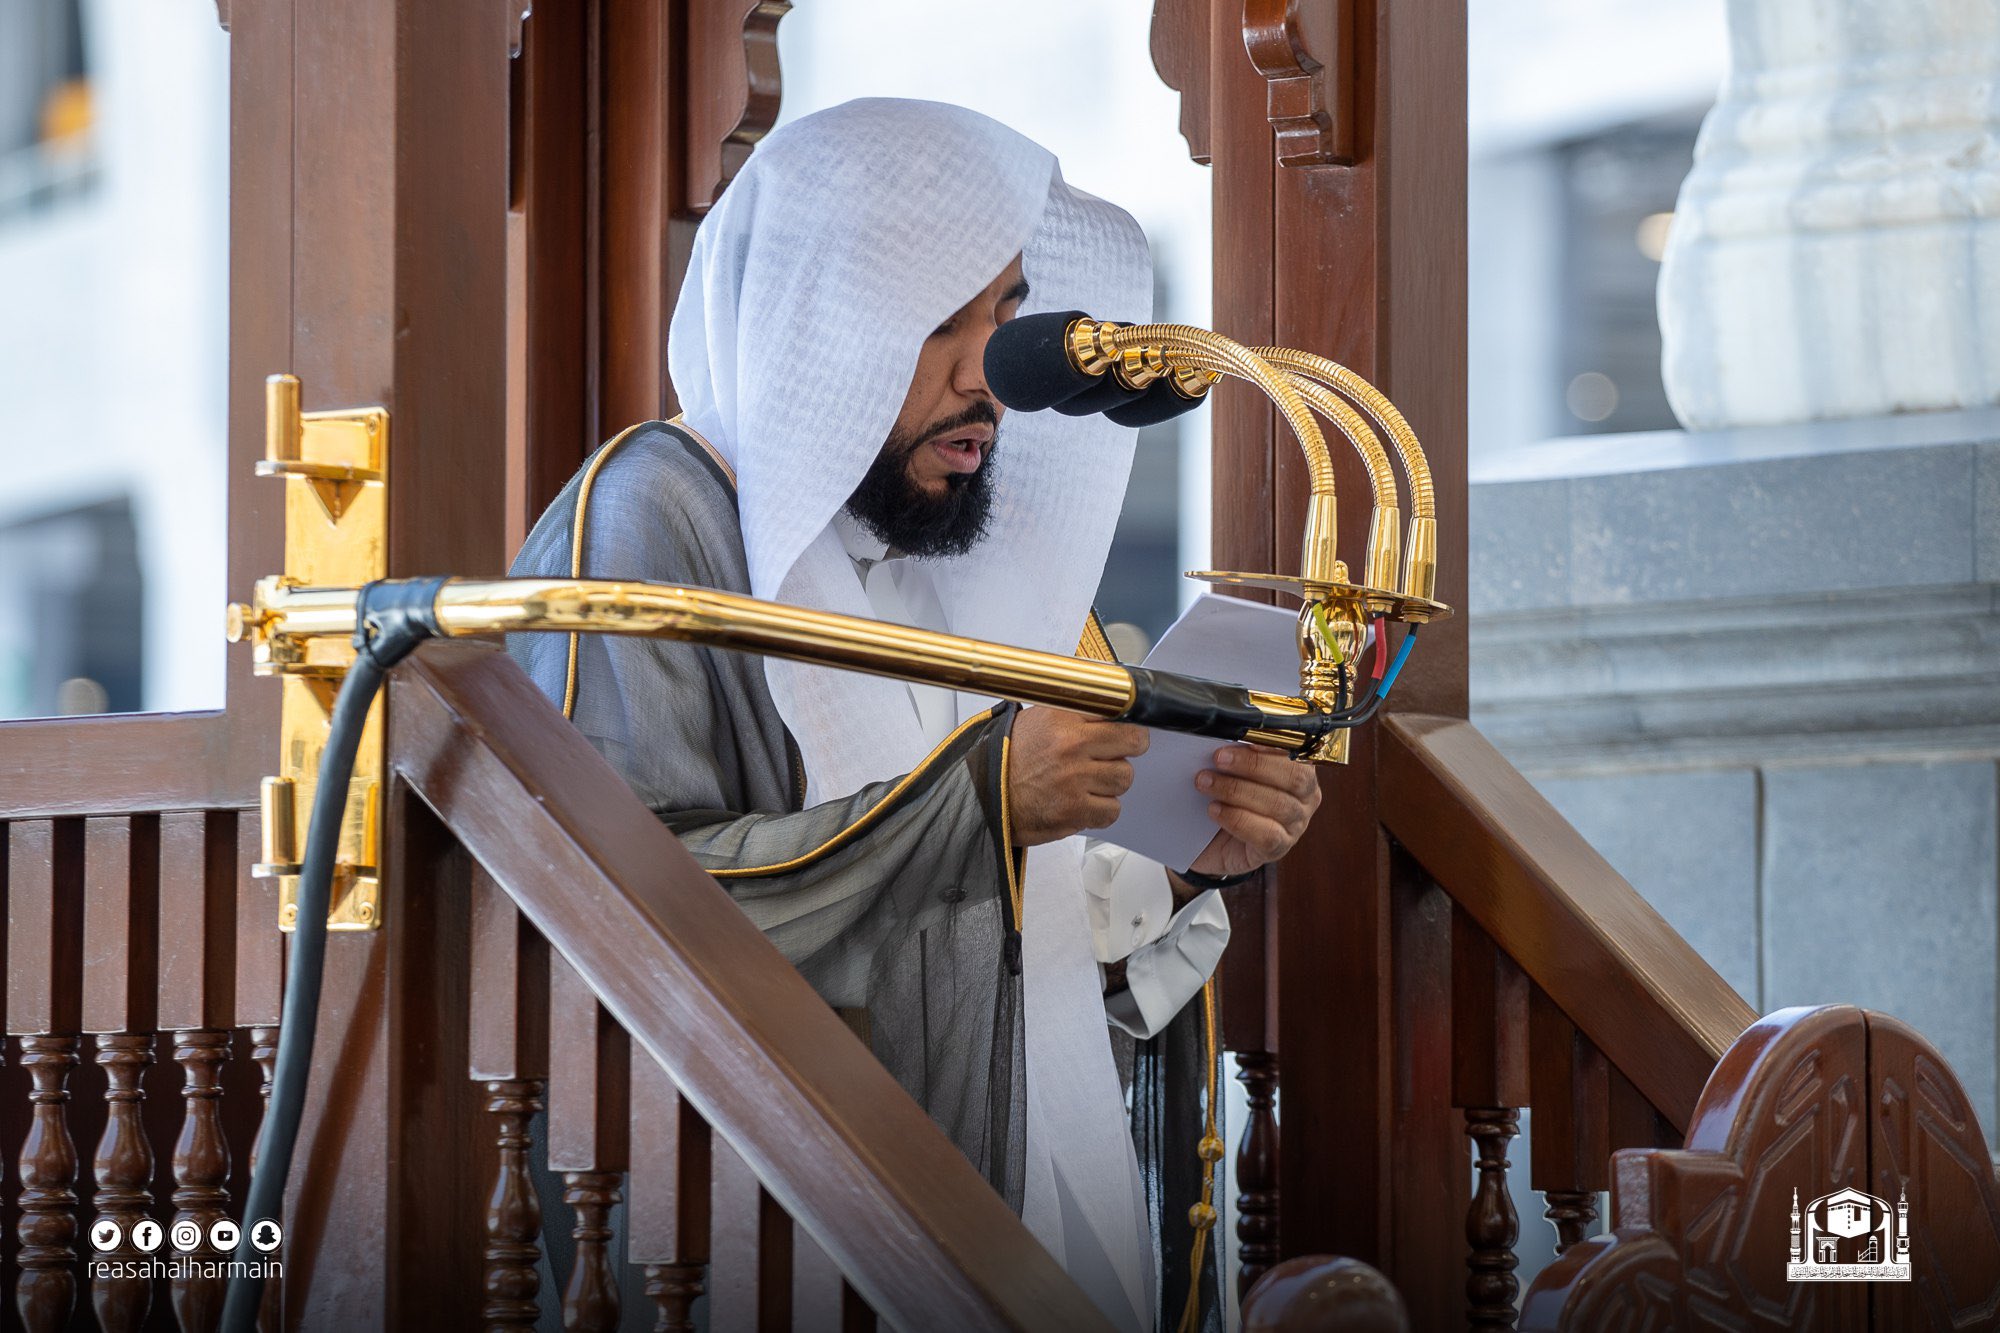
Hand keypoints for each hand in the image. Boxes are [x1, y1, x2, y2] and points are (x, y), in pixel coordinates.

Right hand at [1007, 707, 1149, 845]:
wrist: (982, 797)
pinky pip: (1112, 810)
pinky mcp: (1074, 811)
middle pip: (1132, 742)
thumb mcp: (1034, 720)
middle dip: (1129, 748)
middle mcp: (1069, 746)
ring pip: (1124, 778)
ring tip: (1090, 781)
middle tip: (1117, 753)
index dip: (1125, 721)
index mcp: (1060, 719)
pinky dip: (1102, 810)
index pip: (1116, 710)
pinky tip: (1084, 802)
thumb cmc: (1006, 760)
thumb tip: (1104, 706)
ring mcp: (1074, 780)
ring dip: (1111, 782)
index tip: (1125, 728)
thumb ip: (1071, 713)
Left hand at [1184, 744, 1321, 879]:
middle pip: (1295, 777)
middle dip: (1253, 764)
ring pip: (1279, 805)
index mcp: (1300, 768)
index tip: (1247, 737)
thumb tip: (1224, 737)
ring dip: (1237, 791)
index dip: (1277, 744)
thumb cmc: (1225, 796)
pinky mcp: (1278, 849)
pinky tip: (1215, 810)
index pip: (1299, 752)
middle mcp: (1305, 797)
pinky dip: (1238, 819)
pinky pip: (1267, 835)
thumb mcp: (1231, 770)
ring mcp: (1296, 825)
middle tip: (1218, 758)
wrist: (1207, 840)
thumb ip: (1237, 753)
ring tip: (1206, 783)